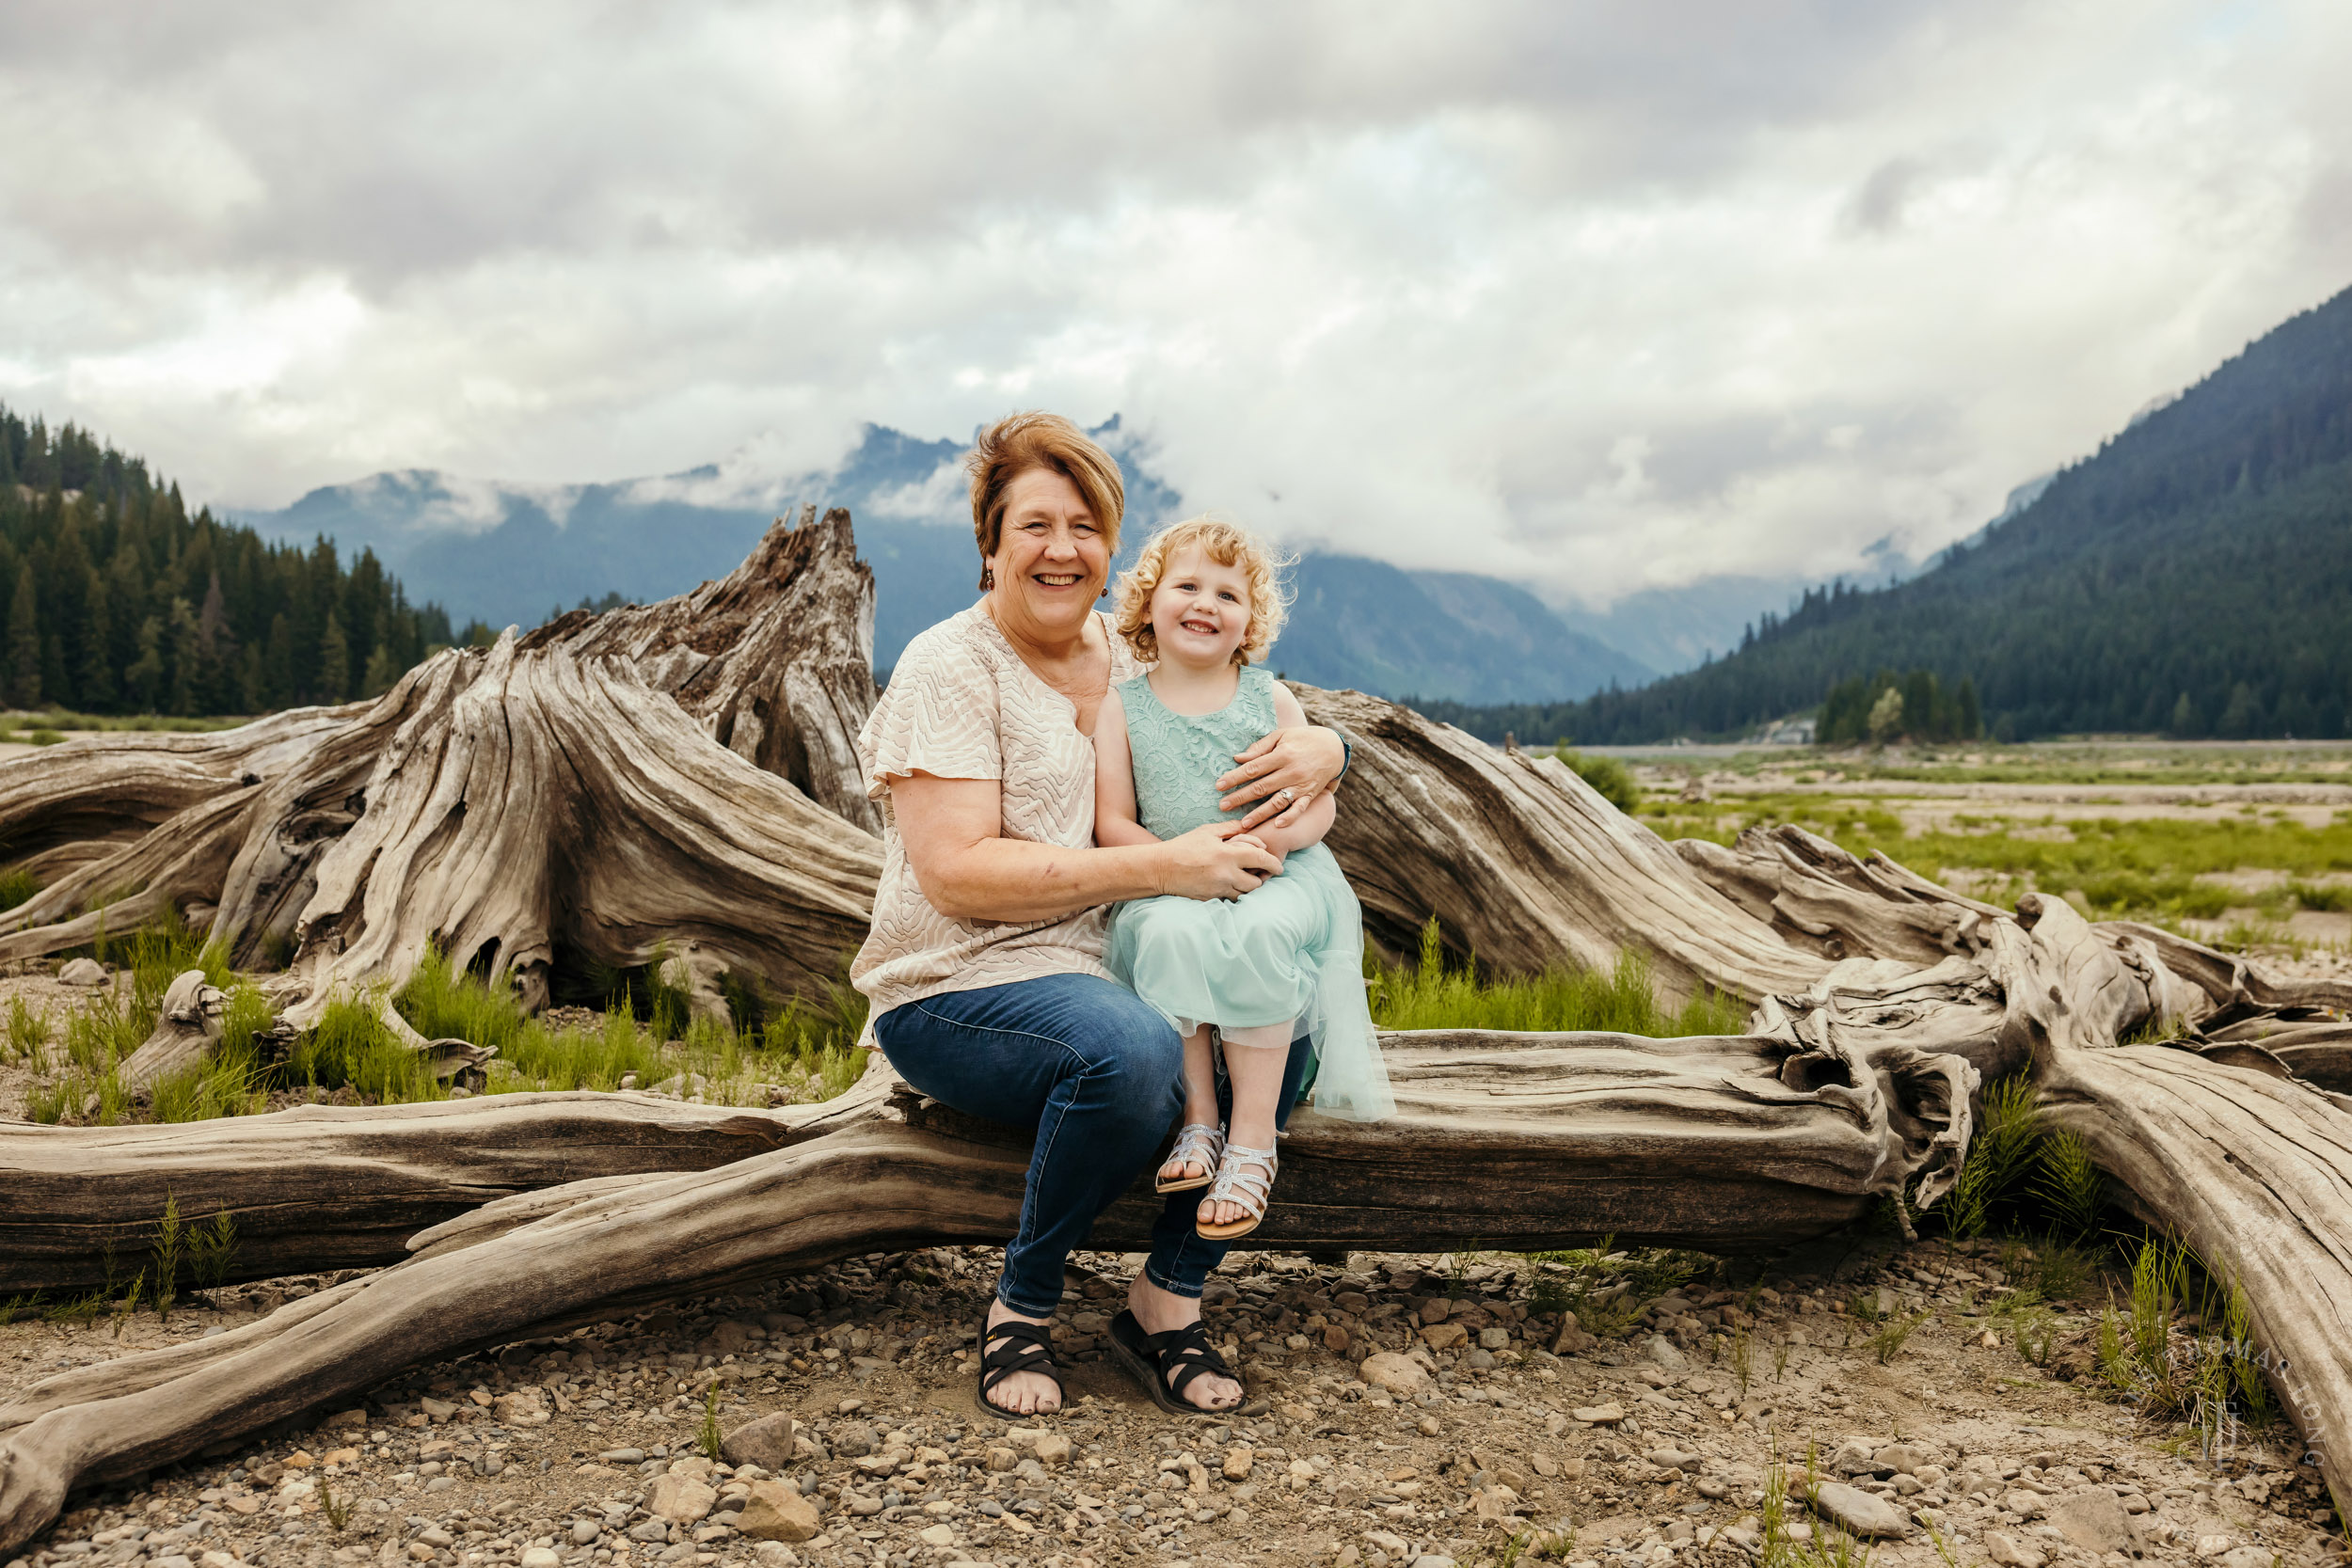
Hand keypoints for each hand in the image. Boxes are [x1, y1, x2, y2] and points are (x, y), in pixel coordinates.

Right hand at [1160, 823, 1281, 899]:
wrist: (1160, 868)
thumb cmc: (1183, 846)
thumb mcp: (1207, 831)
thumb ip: (1230, 828)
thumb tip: (1249, 826)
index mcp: (1227, 854)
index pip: (1261, 859)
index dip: (1274, 863)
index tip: (1279, 866)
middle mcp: (1226, 874)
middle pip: (1257, 882)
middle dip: (1262, 878)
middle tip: (1263, 873)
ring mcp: (1218, 889)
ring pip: (1245, 894)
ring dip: (1249, 887)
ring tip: (1247, 879)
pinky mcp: (1211, 899)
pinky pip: (1231, 900)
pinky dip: (1235, 893)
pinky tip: (1232, 885)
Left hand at [1217, 725, 1345, 832]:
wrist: (1333, 747)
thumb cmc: (1302, 739)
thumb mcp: (1281, 736)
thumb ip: (1259, 747)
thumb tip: (1237, 758)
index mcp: (1282, 754)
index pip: (1253, 768)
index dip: (1235, 777)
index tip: (1219, 785)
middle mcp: (1291, 771)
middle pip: (1261, 787)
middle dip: (1240, 797)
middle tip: (1222, 806)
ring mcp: (1301, 784)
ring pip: (1277, 801)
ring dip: (1260, 814)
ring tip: (1243, 824)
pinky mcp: (1310, 794)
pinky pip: (1299, 808)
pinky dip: (1289, 817)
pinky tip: (1277, 825)